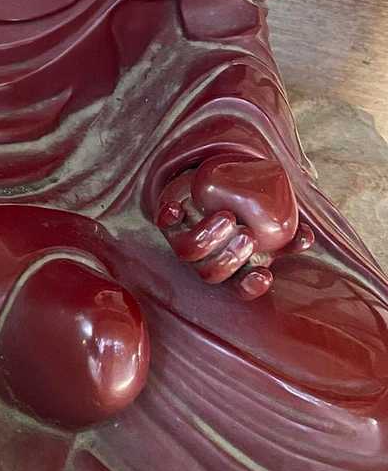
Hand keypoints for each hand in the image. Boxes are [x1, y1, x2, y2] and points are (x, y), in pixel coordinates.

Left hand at [155, 153, 313, 299]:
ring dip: (208, 237)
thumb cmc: (245, 210)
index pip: (240, 287)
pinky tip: (177, 209)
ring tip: (228, 217)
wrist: (212, 183)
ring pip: (190, 253)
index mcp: (233, 266)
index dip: (249, 287)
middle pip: (212, 274)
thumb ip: (289, 232)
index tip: (264, 274)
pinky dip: (169, 216)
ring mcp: (186, 239)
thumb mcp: (269, 223)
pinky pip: (163, 223)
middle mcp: (207, 259)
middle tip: (247, 236)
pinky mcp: (169, 219)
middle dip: (230, 258)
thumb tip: (306, 237)